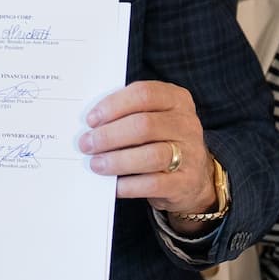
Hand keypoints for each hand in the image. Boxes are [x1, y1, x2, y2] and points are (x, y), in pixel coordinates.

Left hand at [79, 81, 215, 218]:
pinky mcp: (185, 182)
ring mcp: (190, 154)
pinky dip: (128, 185)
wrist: (192, 178)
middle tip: (87, 144)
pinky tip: (113, 185)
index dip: (114, 105)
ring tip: (96, 164)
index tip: (91, 120)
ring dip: (117, 160)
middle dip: (109, 135)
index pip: (144, 94)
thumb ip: (127, 115)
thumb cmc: (160, 142)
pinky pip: (153, 184)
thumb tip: (91, 125)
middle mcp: (186, 124)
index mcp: (176, 100)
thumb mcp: (152, 119)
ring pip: (151, 155)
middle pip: (144, 125)